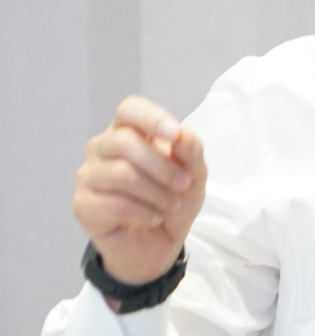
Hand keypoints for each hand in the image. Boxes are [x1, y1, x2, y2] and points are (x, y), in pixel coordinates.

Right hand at [73, 95, 206, 285]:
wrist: (159, 243)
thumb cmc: (174, 197)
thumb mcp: (194, 174)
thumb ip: (191, 151)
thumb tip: (182, 135)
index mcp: (129, 130)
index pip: (130, 109)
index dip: (151, 118)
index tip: (174, 135)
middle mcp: (102, 147)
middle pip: (123, 141)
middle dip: (161, 165)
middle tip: (183, 184)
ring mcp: (88, 175)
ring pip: (120, 174)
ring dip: (155, 192)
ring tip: (171, 204)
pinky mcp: (82, 205)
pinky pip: (113, 203)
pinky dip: (143, 212)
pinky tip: (154, 217)